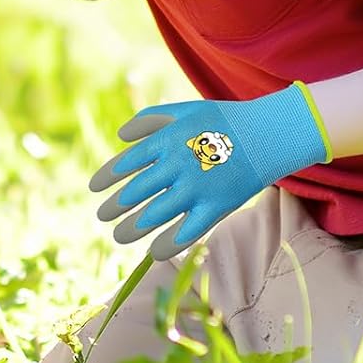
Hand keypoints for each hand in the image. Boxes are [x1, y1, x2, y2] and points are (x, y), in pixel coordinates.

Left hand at [90, 84, 331, 260]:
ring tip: (117, 235)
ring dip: (131, 228)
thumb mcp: (185, 110)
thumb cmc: (224, 121)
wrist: (269, 134)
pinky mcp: (216, 207)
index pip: (126, 163)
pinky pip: (186, 232)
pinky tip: (152, 252)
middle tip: (101, 216)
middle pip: (135, 191)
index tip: (93, 189)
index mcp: (168, 140)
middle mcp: (177, 165)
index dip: (106, 177)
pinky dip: (167, 245)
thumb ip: (150, 120)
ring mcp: (197, 188)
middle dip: (114, 207)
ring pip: (154, 215)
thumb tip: (120, 136)